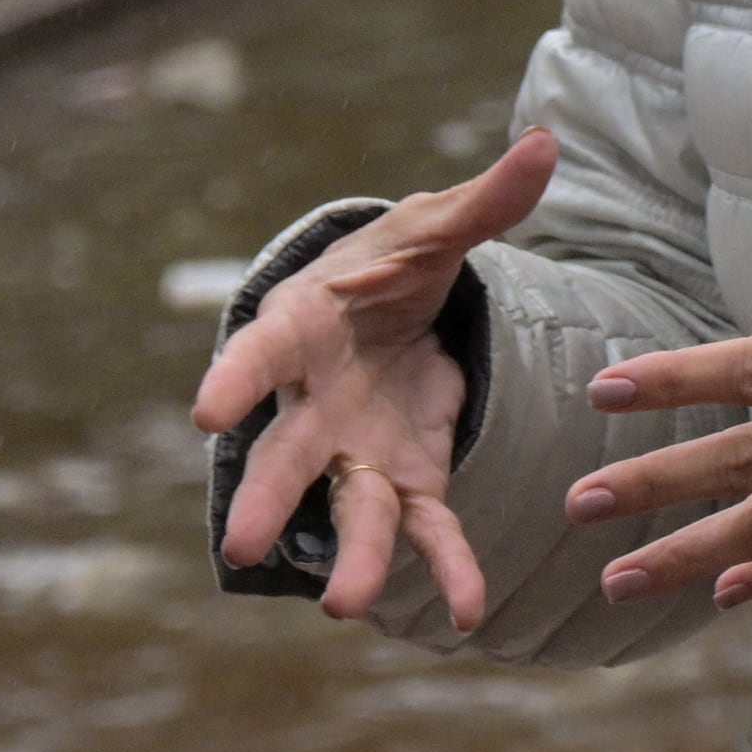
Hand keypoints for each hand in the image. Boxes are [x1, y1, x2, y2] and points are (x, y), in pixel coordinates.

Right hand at [189, 126, 556, 626]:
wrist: (388, 310)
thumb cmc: (391, 262)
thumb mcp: (434, 228)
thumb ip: (485, 200)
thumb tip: (544, 141)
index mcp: (301, 328)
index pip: (260, 353)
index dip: (234, 379)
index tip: (206, 412)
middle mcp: (313, 403)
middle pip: (284, 454)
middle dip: (266, 498)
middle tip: (242, 545)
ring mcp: (353, 448)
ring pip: (342, 507)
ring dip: (346, 556)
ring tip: (343, 607)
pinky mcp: (403, 476)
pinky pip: (422, 527)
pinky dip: (446, 567)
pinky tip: (470, 610)